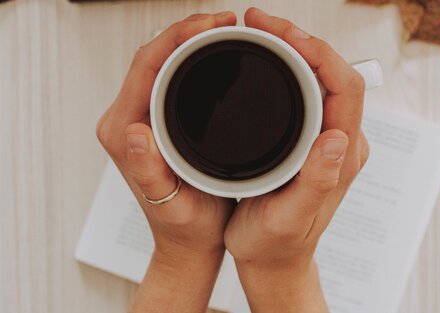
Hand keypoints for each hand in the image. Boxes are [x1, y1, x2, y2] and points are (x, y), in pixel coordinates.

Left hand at [96, 12, 236, 312]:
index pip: (146, 67)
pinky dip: (189, 60)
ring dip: (188, 42)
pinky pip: (166, 77)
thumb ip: (148, 170)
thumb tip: (136, 131)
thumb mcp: (170, 203)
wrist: (187, 239)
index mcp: (124, 132)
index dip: (178, 38)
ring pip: (159, 63)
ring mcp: (139, 119)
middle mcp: (126, 121)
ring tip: (221, 31)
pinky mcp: (153, 121)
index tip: (212, 25)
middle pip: (151, 57)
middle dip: (187, 31)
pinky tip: (210, 56)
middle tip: (225, 22)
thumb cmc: (184, 224)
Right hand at [224, 8, 368, 312]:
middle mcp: (338, 141)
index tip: (282, 33)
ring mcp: (324, 138)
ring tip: (259, 32)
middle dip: (300, 39)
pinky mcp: (307, 139)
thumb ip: (317, 181)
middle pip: (333, 72)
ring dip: (292, 49)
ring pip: (318, 77)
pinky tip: (263, 60)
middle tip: (259, 22)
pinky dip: (285, 67)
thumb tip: (336, 137)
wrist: (272, 259)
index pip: (345, 87)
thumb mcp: (291, 218)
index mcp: (340, 155)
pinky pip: (304, 91)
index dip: (319, 53)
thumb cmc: (276, 243)